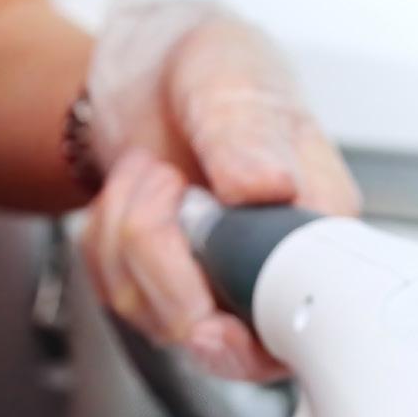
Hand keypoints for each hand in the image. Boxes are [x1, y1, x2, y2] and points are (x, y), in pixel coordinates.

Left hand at [79, 0, 359, 380]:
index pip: (301, 323)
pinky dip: (103, 241)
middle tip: (169, 182)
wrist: (155, 73)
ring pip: (154, 317)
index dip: (250, 343)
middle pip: (216, 336)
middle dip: (165, 263)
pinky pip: (115, 295)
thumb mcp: (235, 78)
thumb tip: (268, 186)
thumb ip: (250, 133)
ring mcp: (217, 290)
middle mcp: (270, 272)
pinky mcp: (164, 293)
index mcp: (314, 228)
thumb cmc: (215, 74)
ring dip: (128, 234)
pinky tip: (134, 195)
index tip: (210, 325)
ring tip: (155, 174)